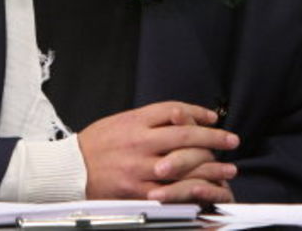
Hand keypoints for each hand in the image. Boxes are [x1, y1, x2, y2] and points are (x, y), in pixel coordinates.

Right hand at [77, 101, 238, 199]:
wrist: (70, 170)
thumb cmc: (95, 144)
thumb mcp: (121, 121)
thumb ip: (149, 119)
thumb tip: (180, 116)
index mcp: (135, 121)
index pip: (174, 110)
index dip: (198, 113)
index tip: (214, 117)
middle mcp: (140, 141)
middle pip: (185, 135)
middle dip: (213, 138)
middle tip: (232, 140)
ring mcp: (139, 167)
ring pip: (183, 164)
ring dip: (210, 166)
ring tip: (228, 168)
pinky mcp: (137, 190)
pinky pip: (170, 190)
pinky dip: (191, 190)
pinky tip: (206, 189)